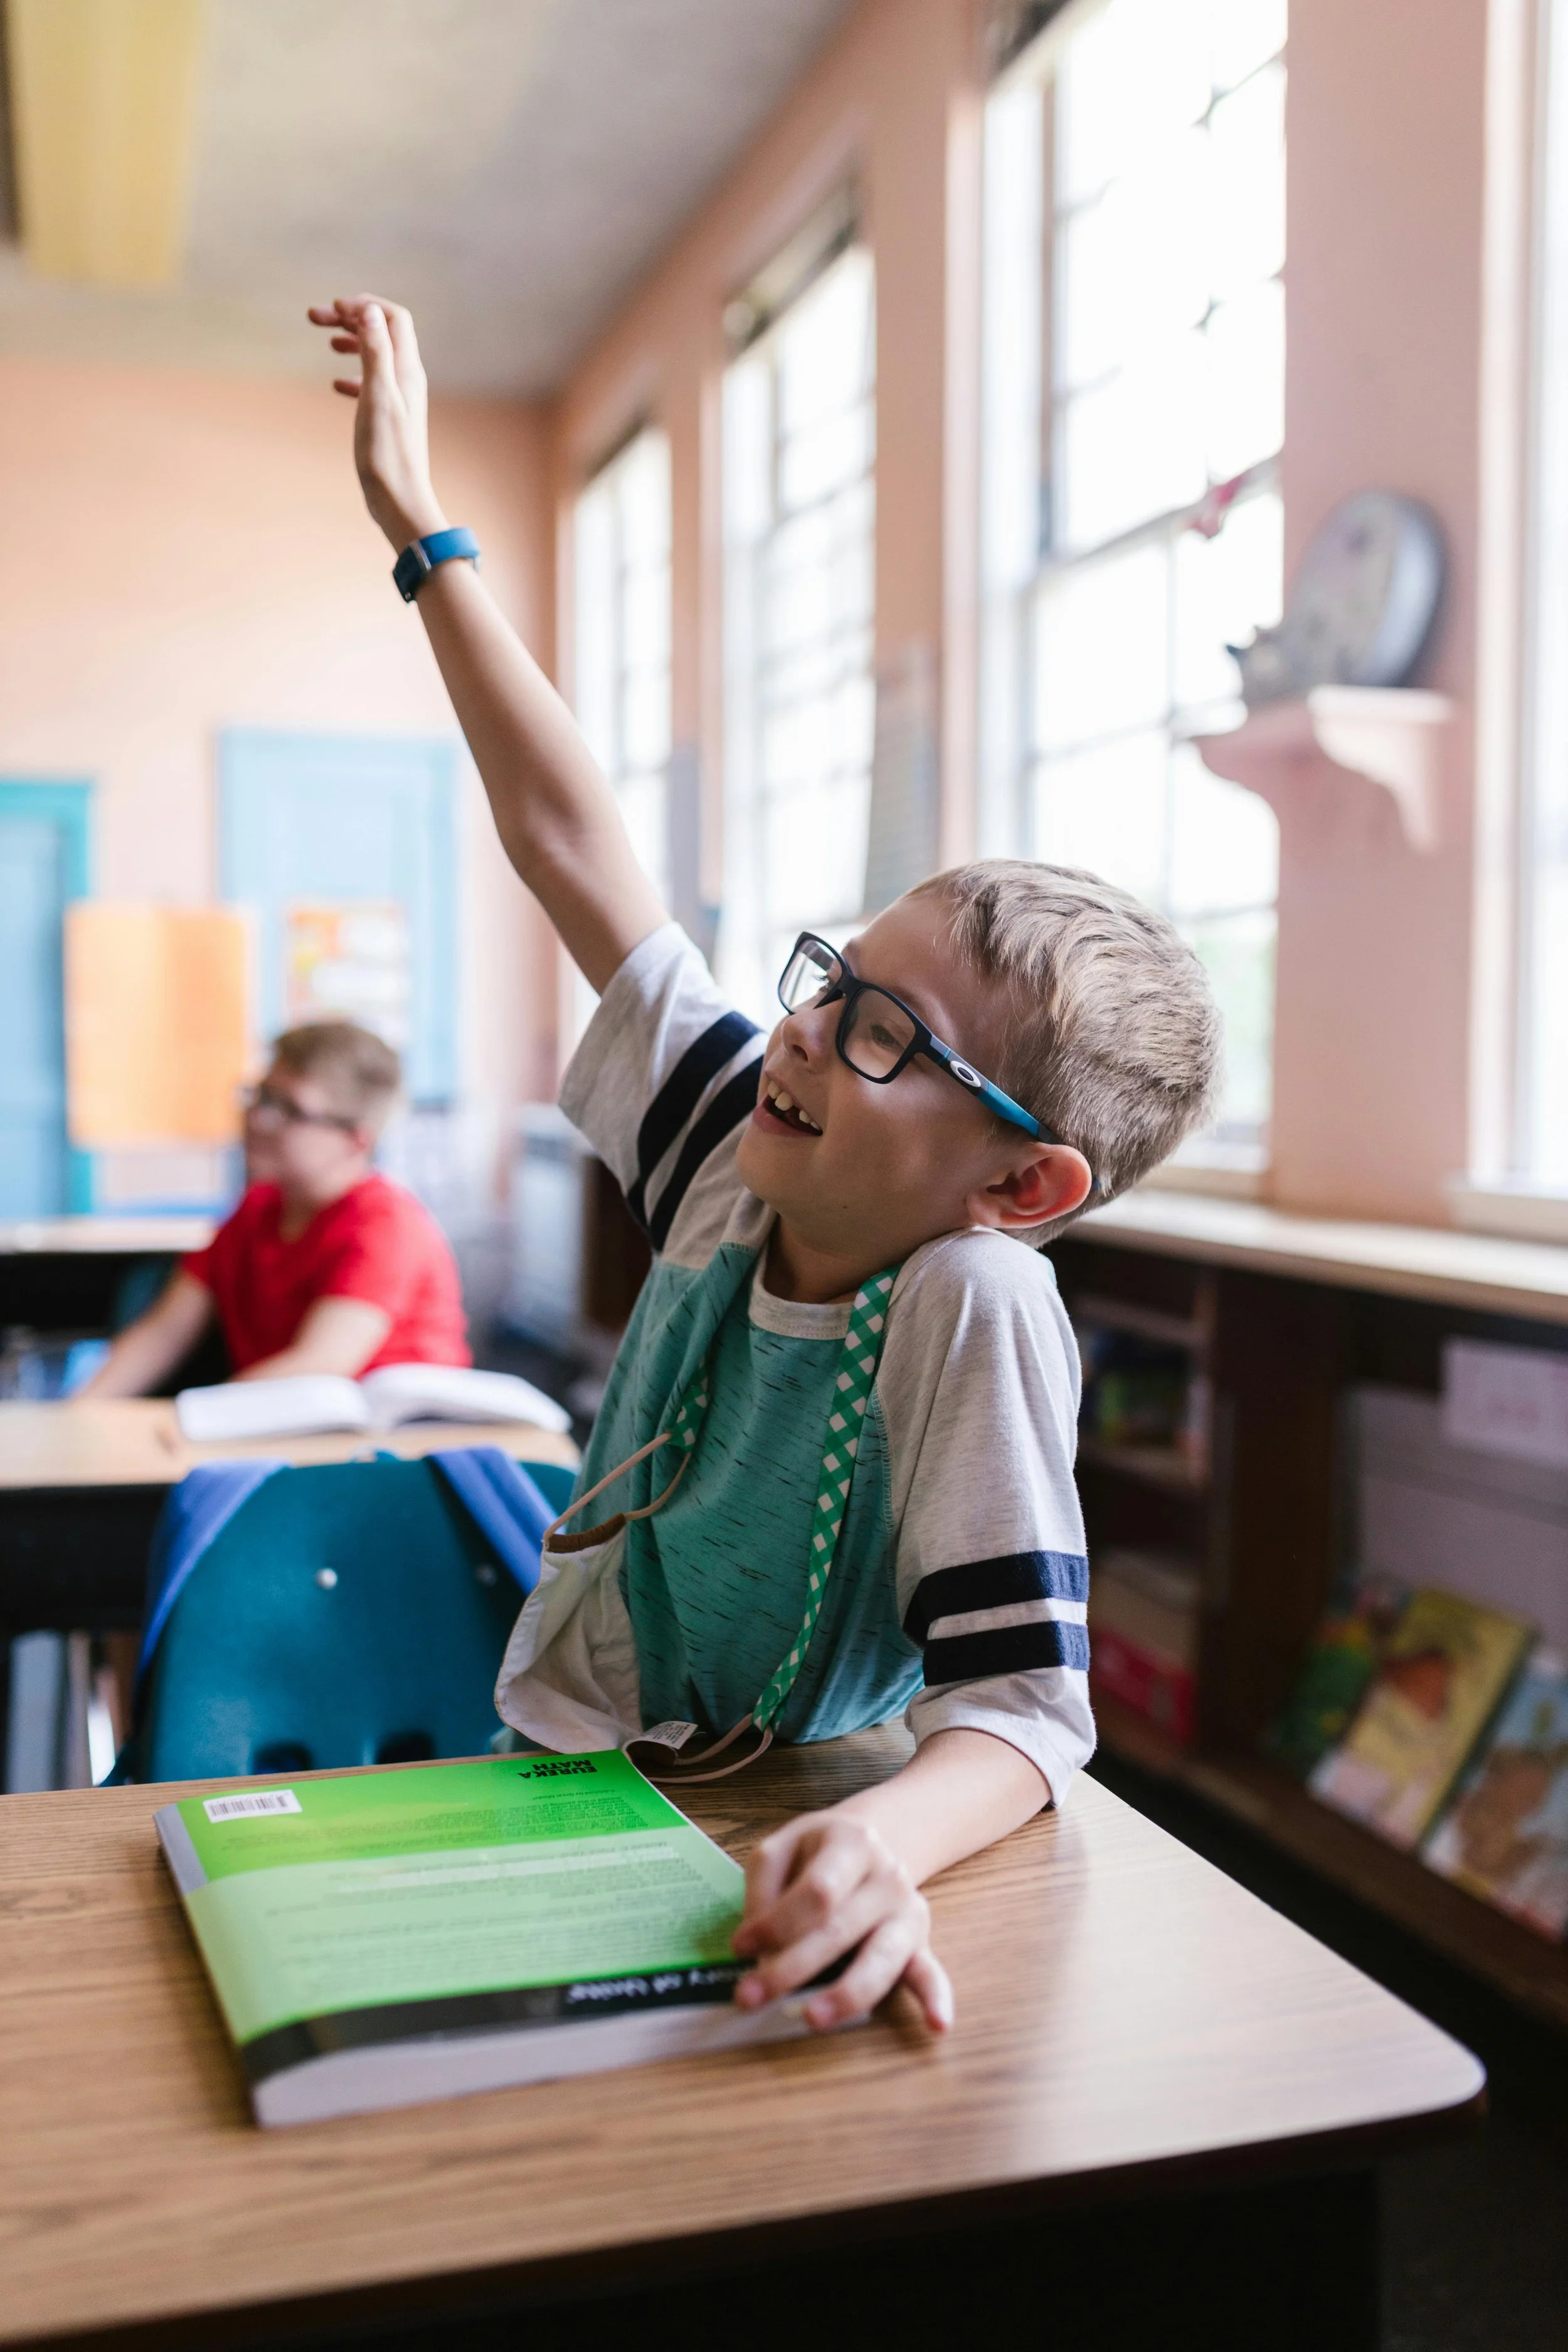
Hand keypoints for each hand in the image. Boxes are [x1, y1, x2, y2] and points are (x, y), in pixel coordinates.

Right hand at [307, 294, 446, 550]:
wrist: (399, 501)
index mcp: (407, 371)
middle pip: (382, 333)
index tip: (333, 307)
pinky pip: (371, 385)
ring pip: (376, 357)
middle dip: (351, 318)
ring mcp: (399, 400)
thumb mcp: (377, 397)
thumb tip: (370, 311)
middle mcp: (407, 380)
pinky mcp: (389, 420)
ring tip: (326, 340)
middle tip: (314, 317)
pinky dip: (353, 375)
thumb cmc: (387, 455)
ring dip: (352, 342)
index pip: (393, 318)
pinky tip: (335, 383)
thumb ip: (376, 352)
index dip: (364, 305)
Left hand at [731, 1807, 953, 2032]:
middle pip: (840, 1929)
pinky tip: (937, 2025)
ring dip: (845, 1994)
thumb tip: (755, 1942)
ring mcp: (907, 1911)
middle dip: (791, 1968)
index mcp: (852, 1842)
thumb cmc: (815, 1853)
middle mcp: (887, 1876)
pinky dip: (936, 1998)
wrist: (870, 1844)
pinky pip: (930, 1972)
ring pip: (881, 1959)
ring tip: (810, 2019)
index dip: (776, 1922)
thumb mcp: (781, 1848)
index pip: (817, 1890)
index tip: (738, 1947)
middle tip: (750, 1997)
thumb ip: (763, 1887)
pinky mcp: (920, 1942)